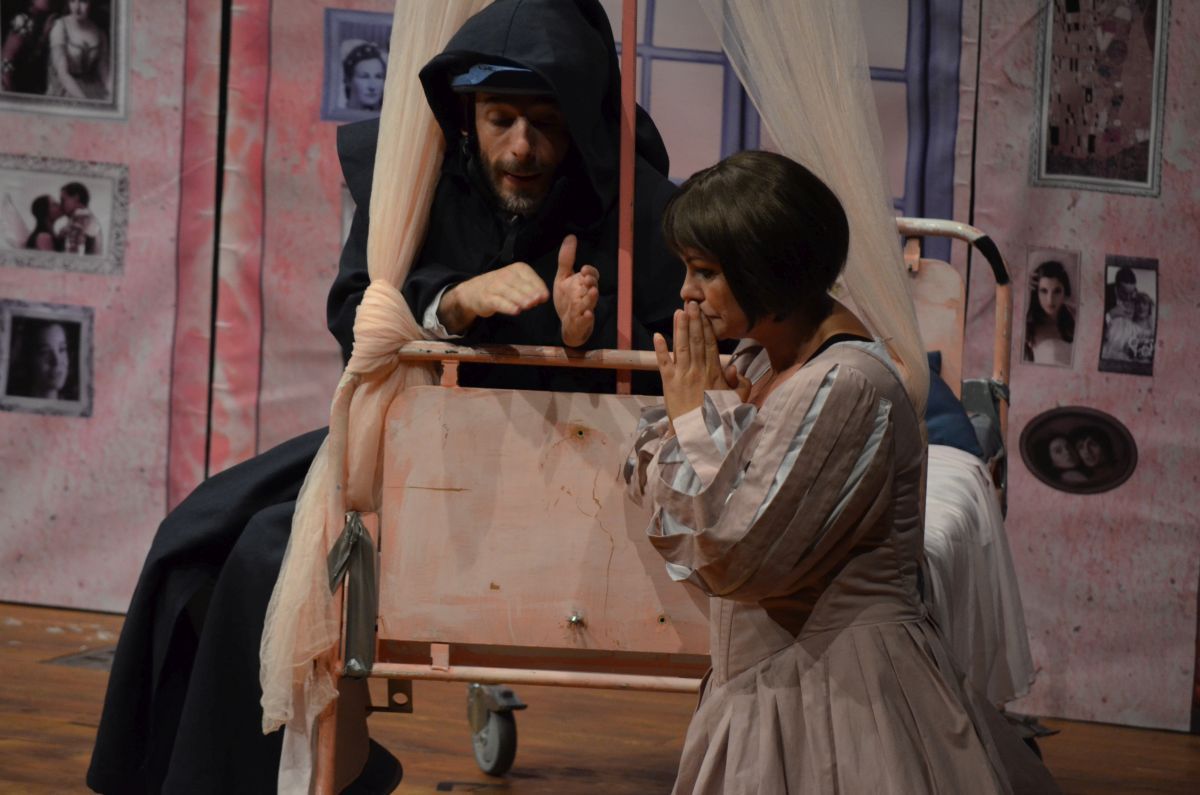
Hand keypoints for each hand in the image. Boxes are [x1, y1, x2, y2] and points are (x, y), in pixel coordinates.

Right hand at [437, 262, 548, 334]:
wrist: (474, 291)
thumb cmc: (501, 287)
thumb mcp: (518, 282)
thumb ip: (531, 288)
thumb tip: (544, 297)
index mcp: (518, 269)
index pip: (531, 277)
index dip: (538, 287)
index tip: (544, 298)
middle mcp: (506, 275)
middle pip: (520, 285)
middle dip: (530, 293)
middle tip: (537, 301)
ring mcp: (495, 286)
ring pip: (510, 292)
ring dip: (520, 298)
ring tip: (530, 305)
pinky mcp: (487, 298)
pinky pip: (499, 302)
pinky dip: (507, 306)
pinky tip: (516, 311)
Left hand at [552, 234, 598, 346]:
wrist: (568, 322)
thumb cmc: (567, 298)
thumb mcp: (563, 277)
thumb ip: (566, 259)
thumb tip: (571, 236)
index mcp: (583, 284)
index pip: (592, 275)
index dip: (590, 272)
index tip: (583, 269)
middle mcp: (586, 295)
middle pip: (593, 287)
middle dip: (591, 282)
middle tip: (587, 279)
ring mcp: (585, 308)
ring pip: (591, 302)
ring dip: (592, 298)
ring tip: (592, 292)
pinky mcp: (581, 322)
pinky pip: (586, 320)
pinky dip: (587, 317)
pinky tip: (587, 314)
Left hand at [653, 301, 745, 422]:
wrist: (699, 435)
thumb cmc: (718, 420)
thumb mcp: (736, 402)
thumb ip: (741, 384)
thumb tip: (735, 368)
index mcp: (715, 373)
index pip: (710, 345)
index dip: (706, 328)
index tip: (704, 313)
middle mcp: (699, 370)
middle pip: (696, 341)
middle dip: (693, 321)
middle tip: (691, 303)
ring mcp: (683, 376)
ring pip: (681, 347)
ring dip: (679, 328)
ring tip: (679, 312)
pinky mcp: (669, 384)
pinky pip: (663, 363)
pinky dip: (660, 349)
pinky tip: (657, 336)